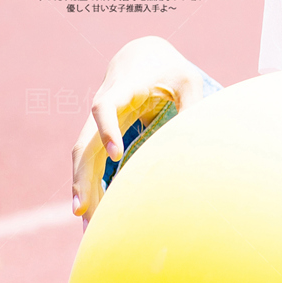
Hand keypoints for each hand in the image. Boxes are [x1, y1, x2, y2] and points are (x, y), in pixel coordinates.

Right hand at [70, 36, 212, 221]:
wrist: (143, 58)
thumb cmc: (170, 70)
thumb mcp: (188, 80)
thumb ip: (192, 104)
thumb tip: (200, 139)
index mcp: (121, 90)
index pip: (104, 107)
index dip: (107, 129)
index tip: (116, 153)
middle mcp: (101, 109)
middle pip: (83, 144)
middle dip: (82, 177)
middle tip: (83, 210)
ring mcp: (97, 125)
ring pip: (84, 159)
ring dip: (83, 190)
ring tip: (86, 224)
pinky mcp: (101, 136)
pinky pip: (92, 163)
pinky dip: (92, 186)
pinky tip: (94, 214)